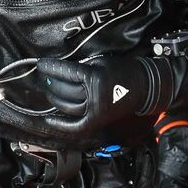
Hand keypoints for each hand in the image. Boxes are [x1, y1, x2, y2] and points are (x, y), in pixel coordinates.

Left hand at [35, 57, 161, 140]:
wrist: (145, 87)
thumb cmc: (124, 70)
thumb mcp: (101, 62)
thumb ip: (82, 67)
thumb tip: (61, 72)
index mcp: (95, 78)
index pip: (66, 72)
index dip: (51, 67)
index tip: (42, 64)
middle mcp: (94, 96)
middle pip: (64, 90)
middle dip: (51, 82)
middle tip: (45, 77)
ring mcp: (96, 110)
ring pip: (67, 106)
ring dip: (54, 98)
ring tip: (49, 91)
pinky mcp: (98, 120)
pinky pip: (76, 126)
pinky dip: (61, 124)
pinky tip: (49, 119)